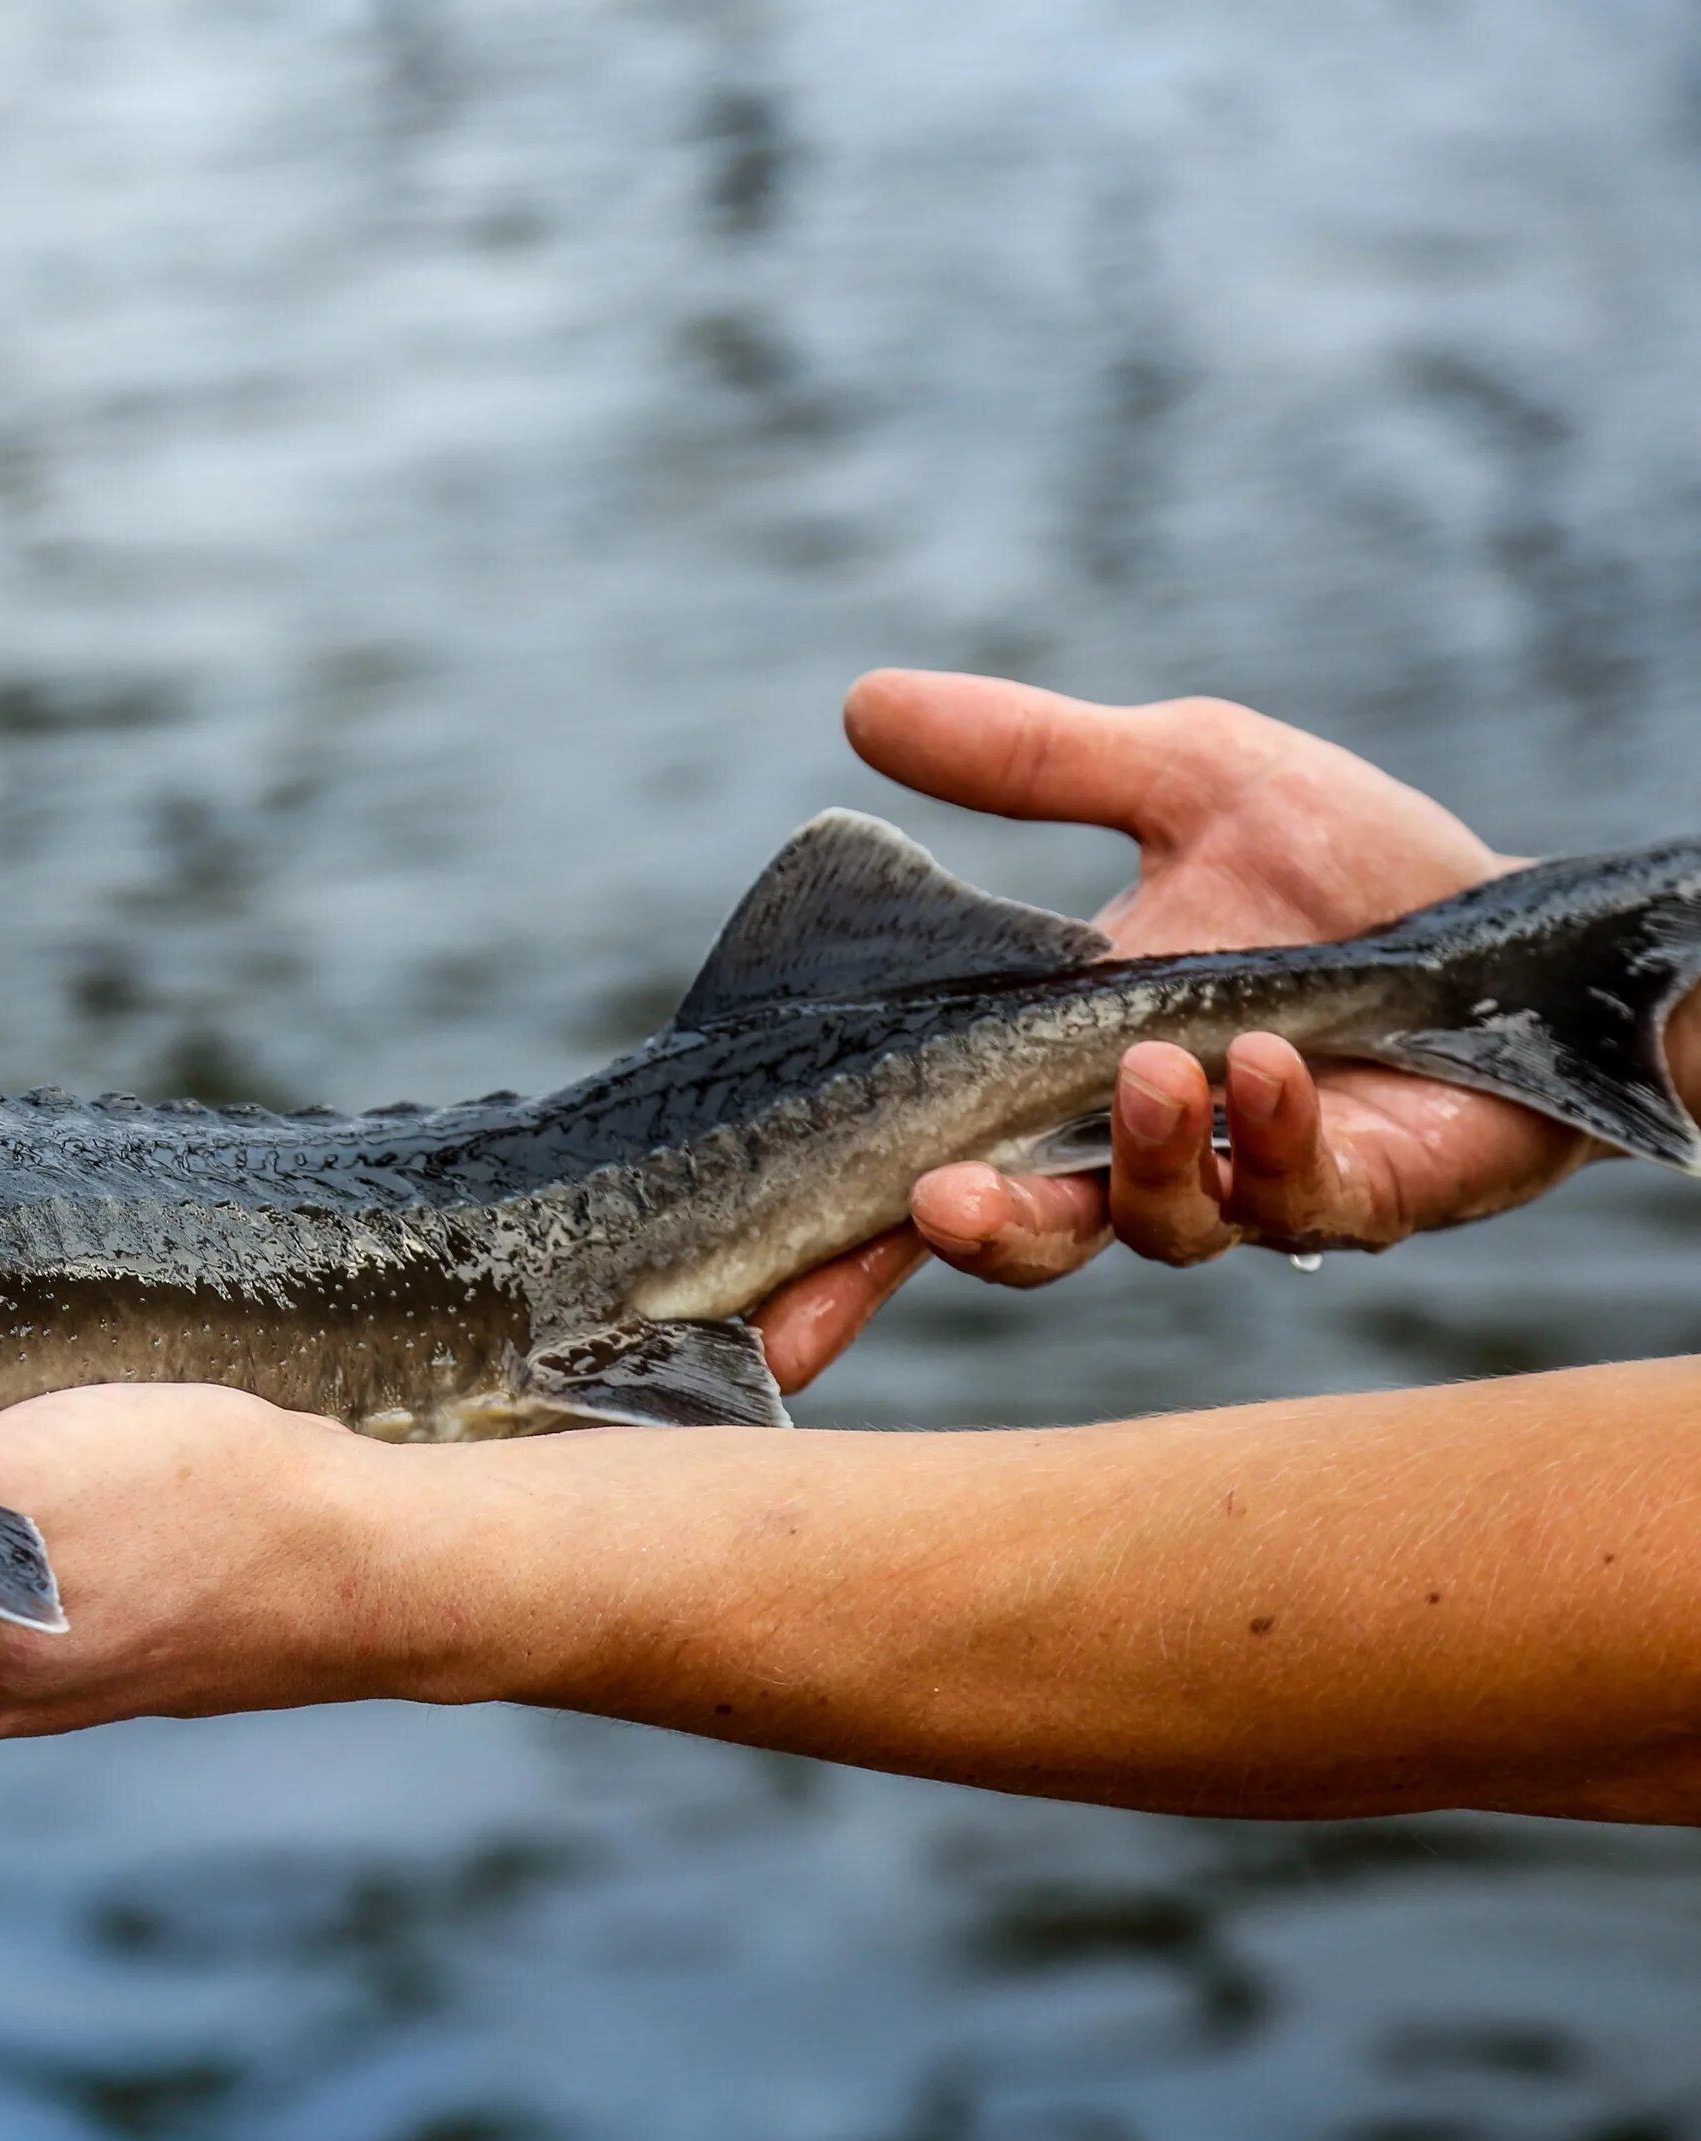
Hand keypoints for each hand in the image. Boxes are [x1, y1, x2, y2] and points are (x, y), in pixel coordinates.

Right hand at [753, 671, 1601, 1393]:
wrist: (1539, 926)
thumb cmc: (1359, 863)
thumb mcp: (1186, 772)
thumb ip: (1028, 754)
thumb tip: (863, 698)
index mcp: (1068, 1076)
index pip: (937, 1167)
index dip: (846, 1243)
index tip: (762, 1283)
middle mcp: (1139, 1153)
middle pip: (1019, 1241)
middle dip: (969, 1237)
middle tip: (933, 1204)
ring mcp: (1246, 1189)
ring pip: (1148, 1230)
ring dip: (1140, 1159)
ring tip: (1155, 1068)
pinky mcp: (1357, 1200)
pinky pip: (1290, 1202)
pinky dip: (1267, 1135)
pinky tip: (1269, 1064)